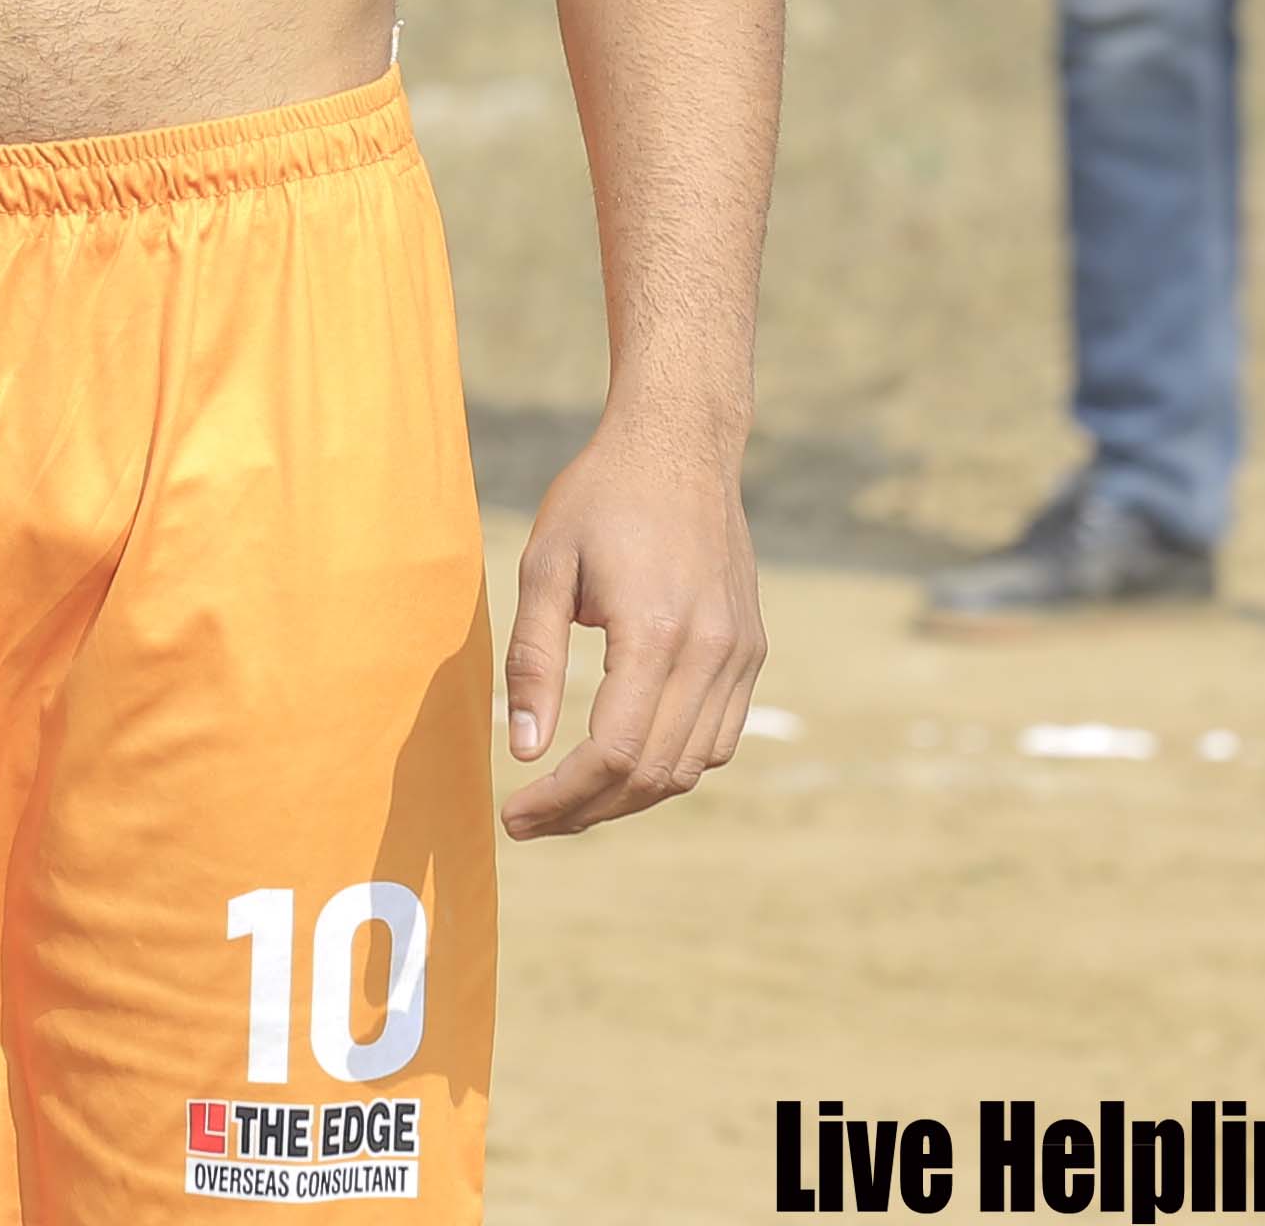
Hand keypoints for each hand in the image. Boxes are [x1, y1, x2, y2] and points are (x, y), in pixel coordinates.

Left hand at [495, 412, 767, 837]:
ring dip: (630, 797)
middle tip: (531, 821)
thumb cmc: (601, 495)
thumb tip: (525, 750)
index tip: (513, 816)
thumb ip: (533, 660)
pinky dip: (672, 765)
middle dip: (586, 810)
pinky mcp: (752, 650)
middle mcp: (710, 652)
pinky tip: (623, 759)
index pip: (611, 753)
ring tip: (570, 799)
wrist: (680, 442)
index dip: (560, 798)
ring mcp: (740, 654)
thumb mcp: (545, 565)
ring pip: (691, 767)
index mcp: (654, 631)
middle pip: (652, 774)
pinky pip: (718, 738)